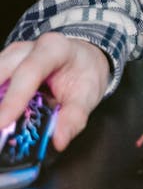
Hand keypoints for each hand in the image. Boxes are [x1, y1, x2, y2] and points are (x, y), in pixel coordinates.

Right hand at [0, 32, 110, 150]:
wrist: (84, 57)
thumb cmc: (85, 73)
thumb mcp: (89, 94)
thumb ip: (74, 117)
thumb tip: (59, 140)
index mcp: (54, 49)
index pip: (30, 72)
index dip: (14, 98)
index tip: (2, 123)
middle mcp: (28, 48)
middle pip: (2, 70)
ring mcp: (13, 55)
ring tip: (1, 125)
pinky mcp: (4, 65)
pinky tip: (2, 115)